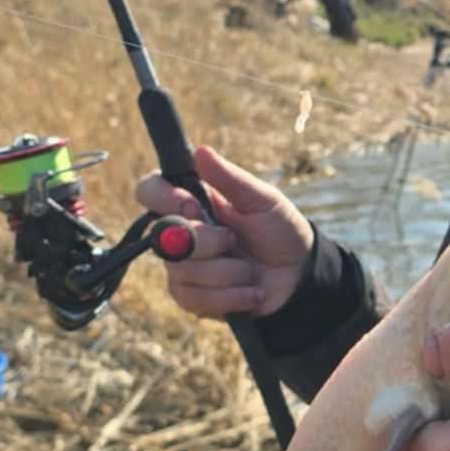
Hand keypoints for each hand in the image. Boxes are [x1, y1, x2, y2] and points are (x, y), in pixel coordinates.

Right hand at [134, 144, 313, 320]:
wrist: (299, 277)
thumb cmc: (280, 231)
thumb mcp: (262, 199)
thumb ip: (230, 178)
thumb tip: (200, 152)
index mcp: (191, 201)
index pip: (150, 190)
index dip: (164, 198)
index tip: (193, 205)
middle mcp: (179, 233)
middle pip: (164, 237)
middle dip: (208, 242)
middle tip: (233, 240)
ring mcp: (182, 267)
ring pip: (183, 271)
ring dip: (228, 272)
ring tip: (250, 269)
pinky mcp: (191, 297)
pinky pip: (195, 299)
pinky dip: (231, 296)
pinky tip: (251, 291)